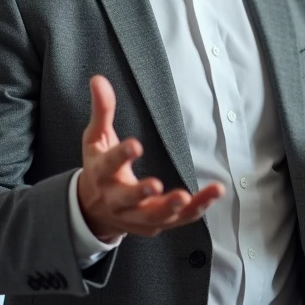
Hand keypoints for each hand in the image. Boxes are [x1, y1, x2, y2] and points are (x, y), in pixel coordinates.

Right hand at [77, 75, 223, 240]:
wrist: (93, 209)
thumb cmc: (99, 167)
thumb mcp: (96, 138)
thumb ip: (102, 111)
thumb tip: (98, 79)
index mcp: (101, 174)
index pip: (108, 164)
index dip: (121, 155)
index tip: (136, 144)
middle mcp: (116, 199)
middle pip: (128, 200)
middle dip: (141, 194)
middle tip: (157, 185)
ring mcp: (135, 215)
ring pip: (154, 216)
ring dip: (172, 208)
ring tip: (188, 196)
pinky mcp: (154, 225)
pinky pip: (177, 221)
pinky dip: (195, 210)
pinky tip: (212, 196)